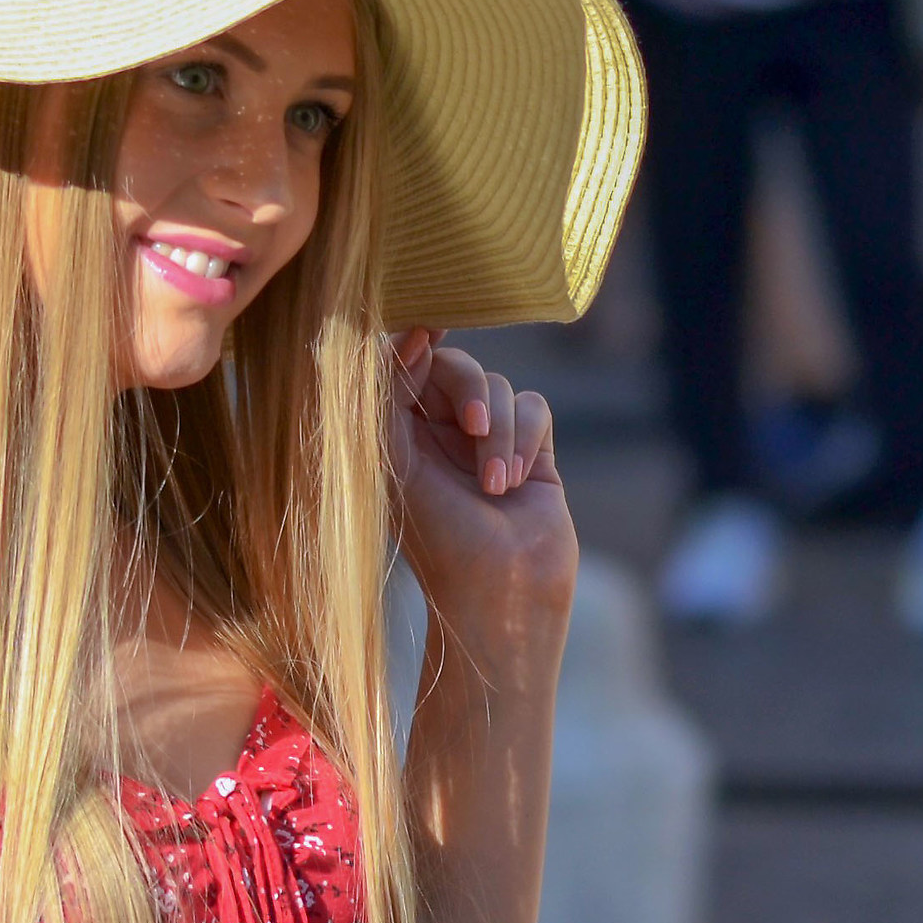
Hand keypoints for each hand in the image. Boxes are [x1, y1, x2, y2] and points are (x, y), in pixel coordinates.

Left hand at [386, 329, 577, 659]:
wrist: (501, 595)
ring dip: (498, 433)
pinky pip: (534, 408)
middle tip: (470, 426)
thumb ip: (389, 396)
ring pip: (499, 387)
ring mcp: (487, 440)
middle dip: (467, 389)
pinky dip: (526, 439)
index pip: (404, 365)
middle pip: (455, 365)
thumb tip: (405, 335)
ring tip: (494, 486)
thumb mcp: (398, 463)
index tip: (428, 328)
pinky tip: (518, 482)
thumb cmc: (438, 539)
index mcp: (398, 434)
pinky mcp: (532, 451)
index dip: (414, 342)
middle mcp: (440, 432)